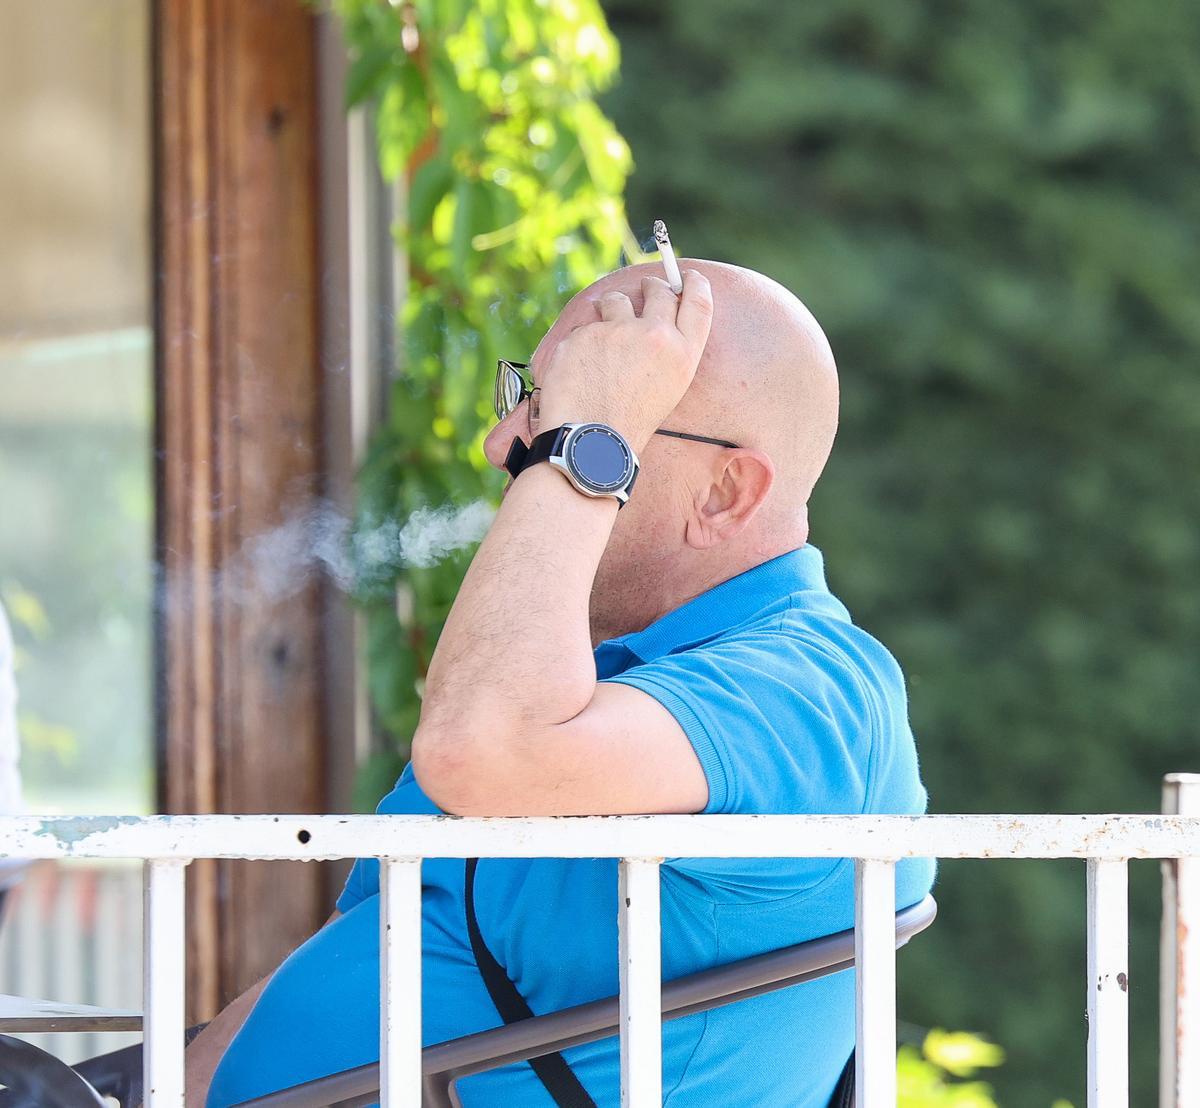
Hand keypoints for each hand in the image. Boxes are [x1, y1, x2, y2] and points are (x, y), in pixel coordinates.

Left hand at [535, 270, 713, 448]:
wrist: (593, 442)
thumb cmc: (631, 421)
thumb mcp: (668, 387)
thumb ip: (669, 349)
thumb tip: (657, 315)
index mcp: (682, 354)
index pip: (698, 302)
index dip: (694, 284)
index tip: (687, 276)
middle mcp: (654, 336)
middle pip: (658, 291)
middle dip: (651, 286)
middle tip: (645, 288)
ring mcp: (617, 331)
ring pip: (616, 300)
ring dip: (611, 309)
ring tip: (605, 339)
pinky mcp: (585, 334)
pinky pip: (585, 326)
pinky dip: (583, 341)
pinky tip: (582, 367)